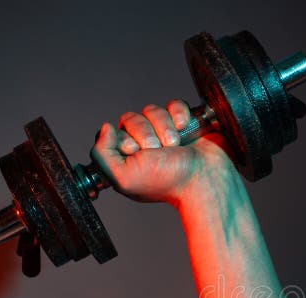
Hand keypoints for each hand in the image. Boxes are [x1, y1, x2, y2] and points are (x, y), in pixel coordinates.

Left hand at [90, 100, 234, 206]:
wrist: (204, 179)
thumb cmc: (168, 183)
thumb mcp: (123, 178)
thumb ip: (101, 154)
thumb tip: (106, 127)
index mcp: (128, 159)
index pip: (113, 133)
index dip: (124, 140)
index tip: (136, 153)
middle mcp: (145, 146)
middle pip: (131, 119)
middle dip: (145, 134)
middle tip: (159, 152)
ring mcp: (165, 134)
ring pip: (152, 111)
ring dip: (163, 127)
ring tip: (175, 145)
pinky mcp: (185, 124)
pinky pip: (174, 105)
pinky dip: (179, 114)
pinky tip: (185, 128)